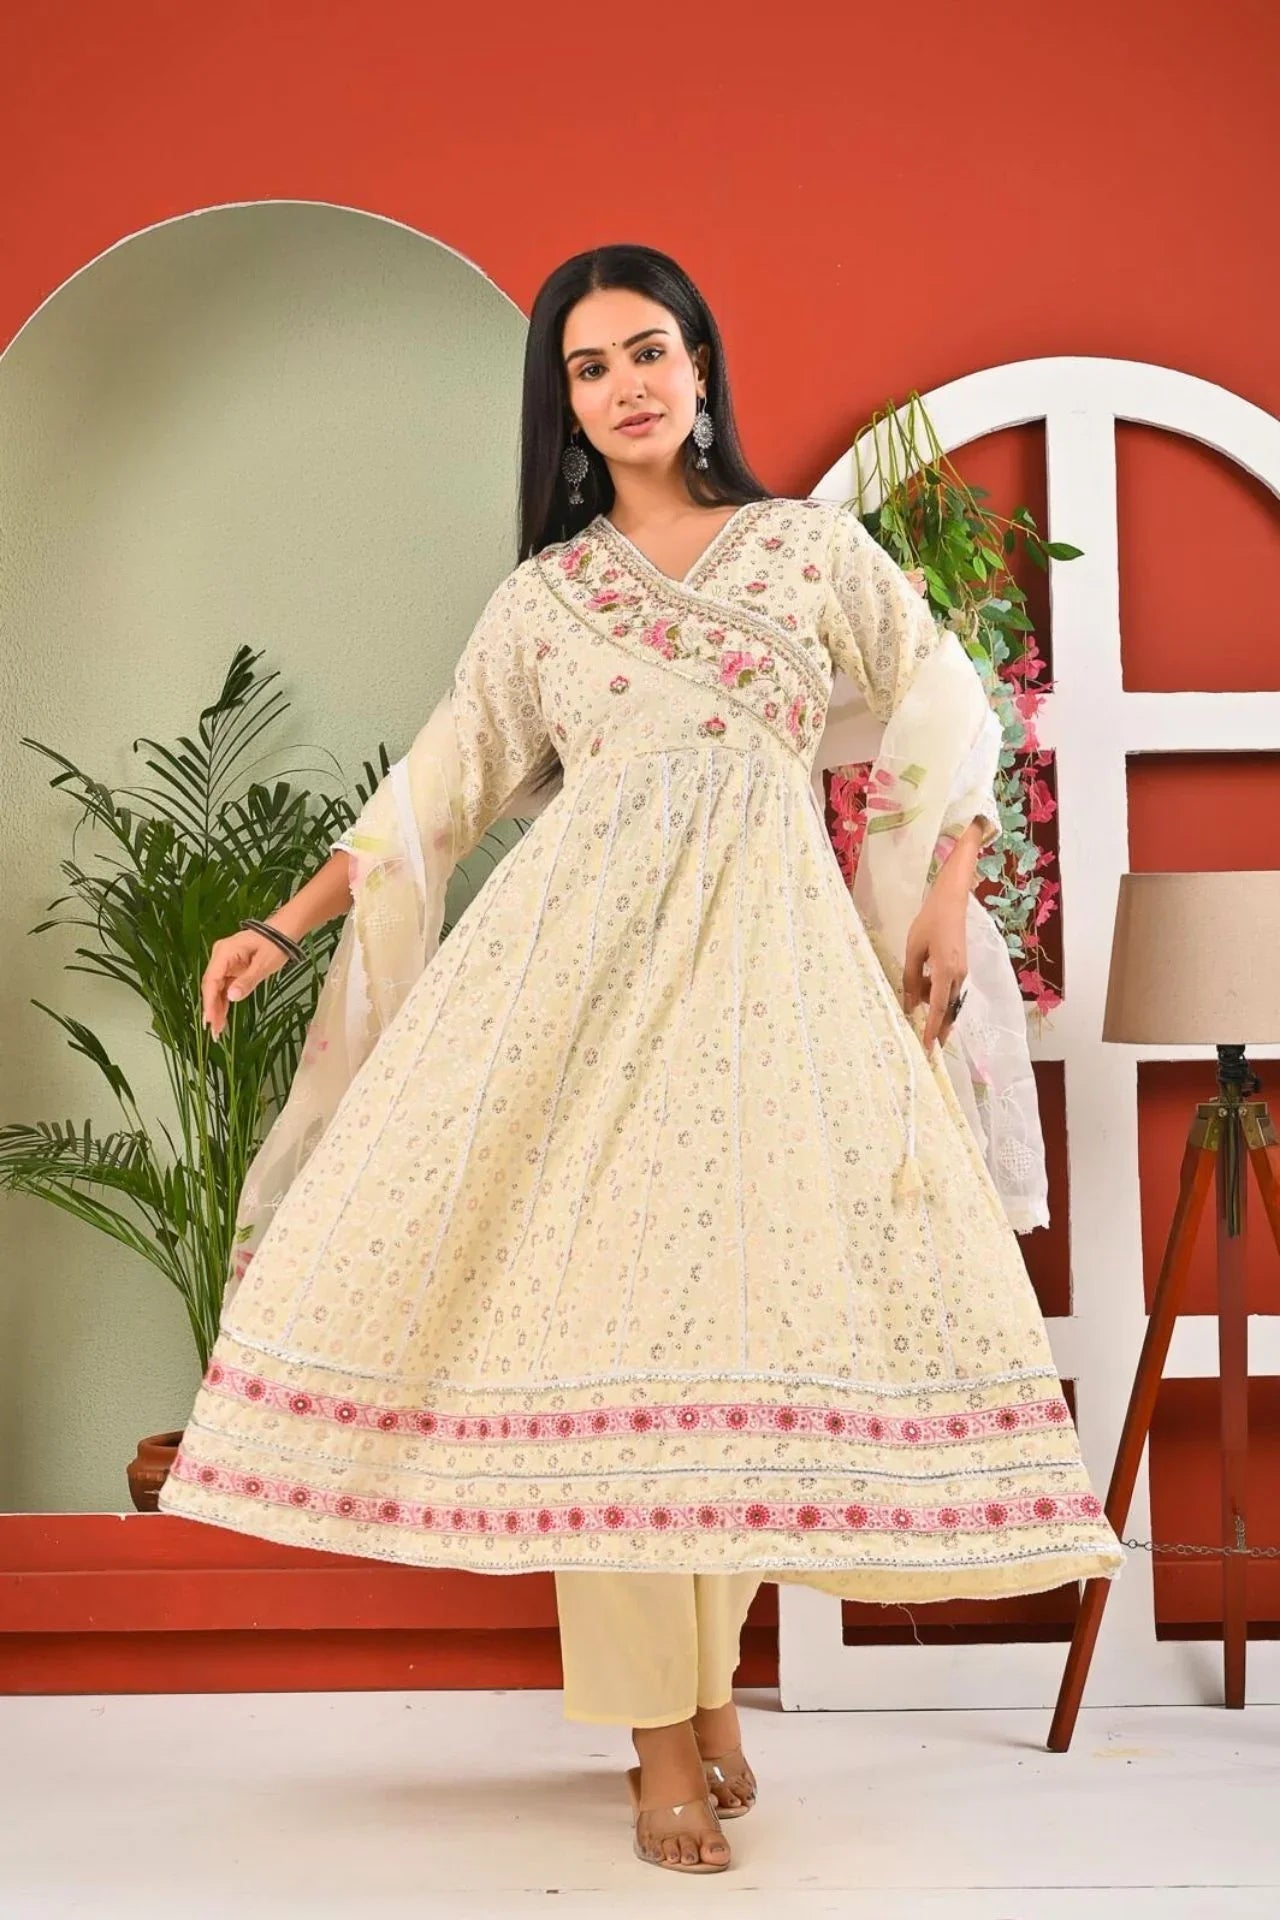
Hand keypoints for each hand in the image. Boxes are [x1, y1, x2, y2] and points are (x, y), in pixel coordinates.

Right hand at [201, 929, 288, 1038]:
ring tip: (218, 1031)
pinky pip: (224, 987)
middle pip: (211, 986)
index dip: (209, 1002)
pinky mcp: (232, 969)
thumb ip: (247, 981)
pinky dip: (224, 1002)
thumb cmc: (276, 944)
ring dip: (217, 1008)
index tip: (209, 1020)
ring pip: (217, 989)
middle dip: (212, 1009)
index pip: (211, 980)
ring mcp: (225, 963)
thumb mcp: (264, 964)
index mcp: (224, 952)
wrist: (285, 931)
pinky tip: (223, 1018)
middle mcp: (220, 957)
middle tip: (214, 1032)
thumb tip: (231, 997)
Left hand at [903, 888, 967, 1053]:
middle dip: (937, 1028)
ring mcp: (961, 972)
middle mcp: (958, 976)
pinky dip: (935, 994)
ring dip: (932, 1006)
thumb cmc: (929, 922)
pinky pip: (948, 988)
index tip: (927, 1047)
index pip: (939, 1008)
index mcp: (945, 971)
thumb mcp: (913, 950)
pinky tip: (920, 986)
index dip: (932, 1029)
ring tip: (913, 1000)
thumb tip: (909, 1004)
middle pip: (947, 1009)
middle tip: (927, 1046)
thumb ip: (910, 978)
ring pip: (947, 999)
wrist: (951, 902)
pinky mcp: (960, 967)